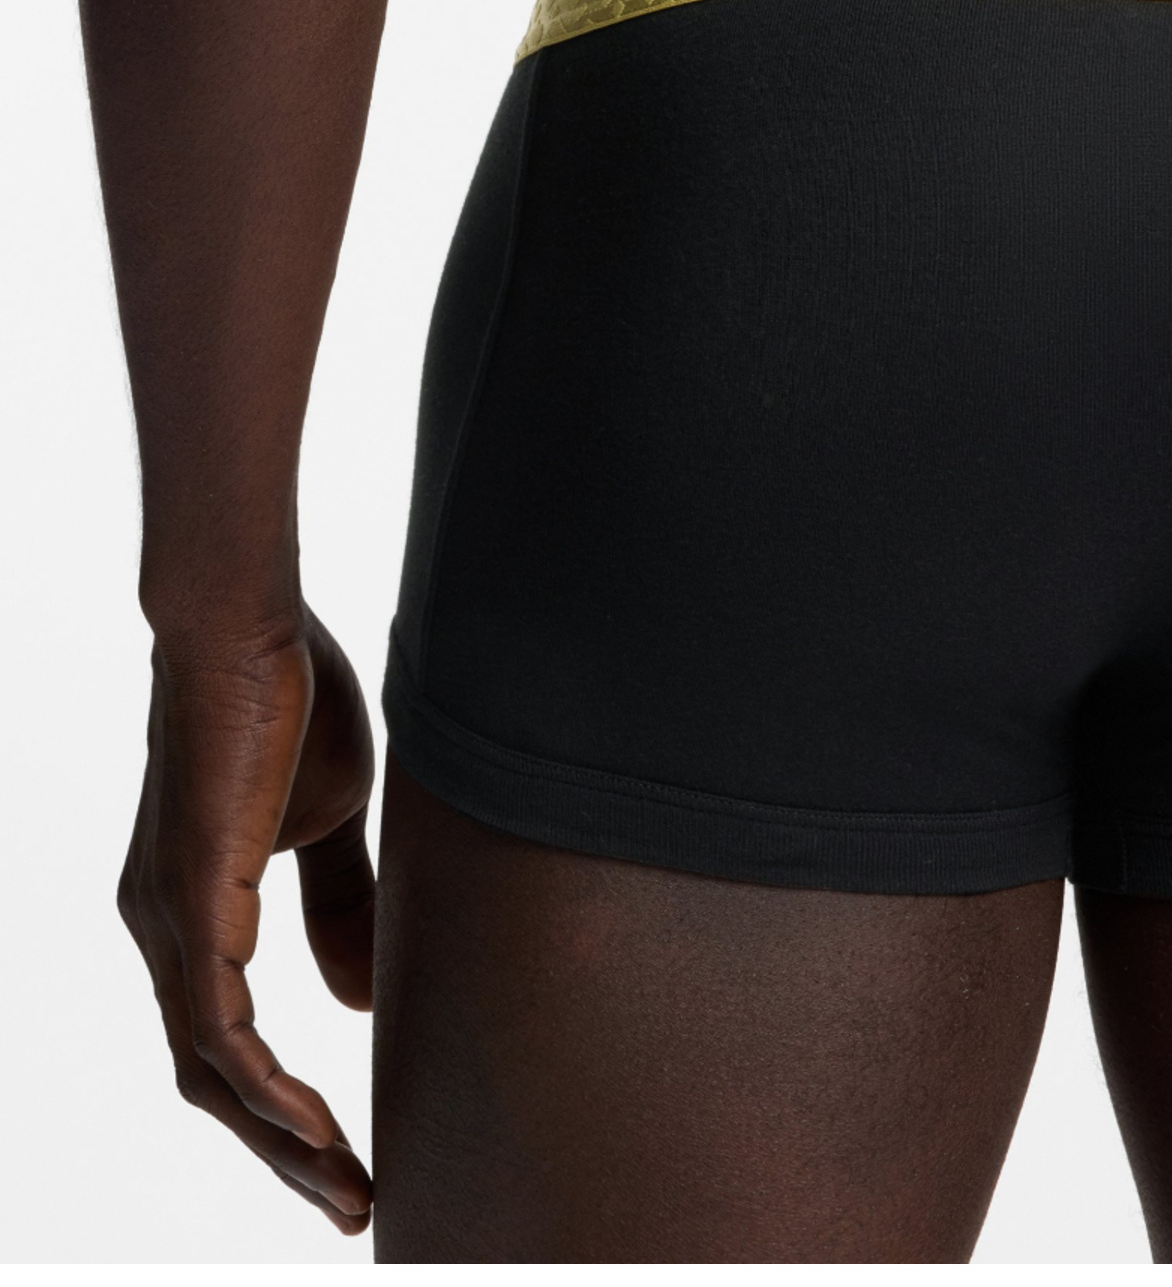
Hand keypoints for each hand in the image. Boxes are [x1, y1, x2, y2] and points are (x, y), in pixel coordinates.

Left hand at [117, 604, 375, 1233]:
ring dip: (280, 1140)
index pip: (224, 1040)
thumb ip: (337, 906)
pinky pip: (217, 1027)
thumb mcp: (327, 823)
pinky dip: (264, 1089)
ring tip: (345, 1186)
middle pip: (211, 1077)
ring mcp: (168, 918)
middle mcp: (163, 927)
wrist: (247, 625)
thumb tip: (353, 998)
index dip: (280, 1107)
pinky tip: (311, 1125)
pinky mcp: (189, 898)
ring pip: (210, 1069)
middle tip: (351, 1200)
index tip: (345, 1154)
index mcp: (194, 908)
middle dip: (283, 1150)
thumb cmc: (287, 703)